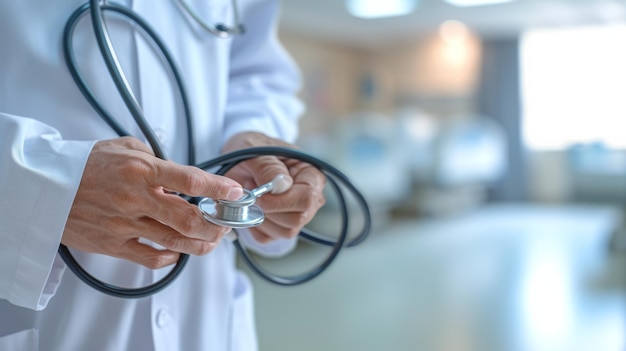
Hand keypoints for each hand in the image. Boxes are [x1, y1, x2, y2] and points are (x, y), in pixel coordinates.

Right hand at [62, 137, 242, 268]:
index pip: (190, 179)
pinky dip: (171, 257)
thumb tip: (177, 170)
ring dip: (201, 243)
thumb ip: (155, 157)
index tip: (235, 192)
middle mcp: (135, 199)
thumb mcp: (123, 147)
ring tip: (212, 239)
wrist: (44, 187)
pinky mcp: (113, 245)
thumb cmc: (85, 165)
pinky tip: (178, 250)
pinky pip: (150, 258)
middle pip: (189, 218)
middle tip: (226, 223)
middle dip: (216, 224)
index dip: (218, 188)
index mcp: (140, 170)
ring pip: (175, 241)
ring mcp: (124, 225)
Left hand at [222, 132, 325, 242]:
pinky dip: (254, 228)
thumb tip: (283, 185)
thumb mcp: (254, 149)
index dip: (281, 202)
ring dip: (260, 218)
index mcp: (310, 174)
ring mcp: (297, 213)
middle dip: (269, 211)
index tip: (259, 196)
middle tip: (252, 194)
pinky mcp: (280, 225)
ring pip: (285, 232)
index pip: (307, 199)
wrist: (239, 158)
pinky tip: (250, 209)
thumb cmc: (251, 148)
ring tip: (251, 198)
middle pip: (297, 220)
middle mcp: (310, 196)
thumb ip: (268, 166)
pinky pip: (269, 238)